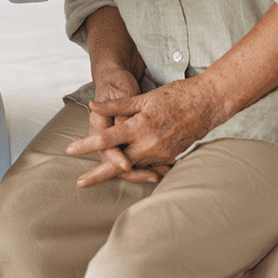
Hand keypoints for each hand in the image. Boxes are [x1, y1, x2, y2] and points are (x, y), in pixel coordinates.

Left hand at [74, 66, 167, 188]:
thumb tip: (92, 105)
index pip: (107, 139)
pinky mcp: (170, 157)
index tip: (70, 150)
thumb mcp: (143, 97)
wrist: (207, 103)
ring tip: (97, 176)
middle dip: (98, 174)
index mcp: (140, 126)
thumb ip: (116, 105)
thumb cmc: (174, 95)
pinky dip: (136, 168)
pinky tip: (127, 171)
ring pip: (133, 167)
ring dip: (117, 171)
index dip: (87, 146)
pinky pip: (149, 166)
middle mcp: (149, 144)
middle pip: (118, 165)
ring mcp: (161, 154)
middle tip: (80, 182)